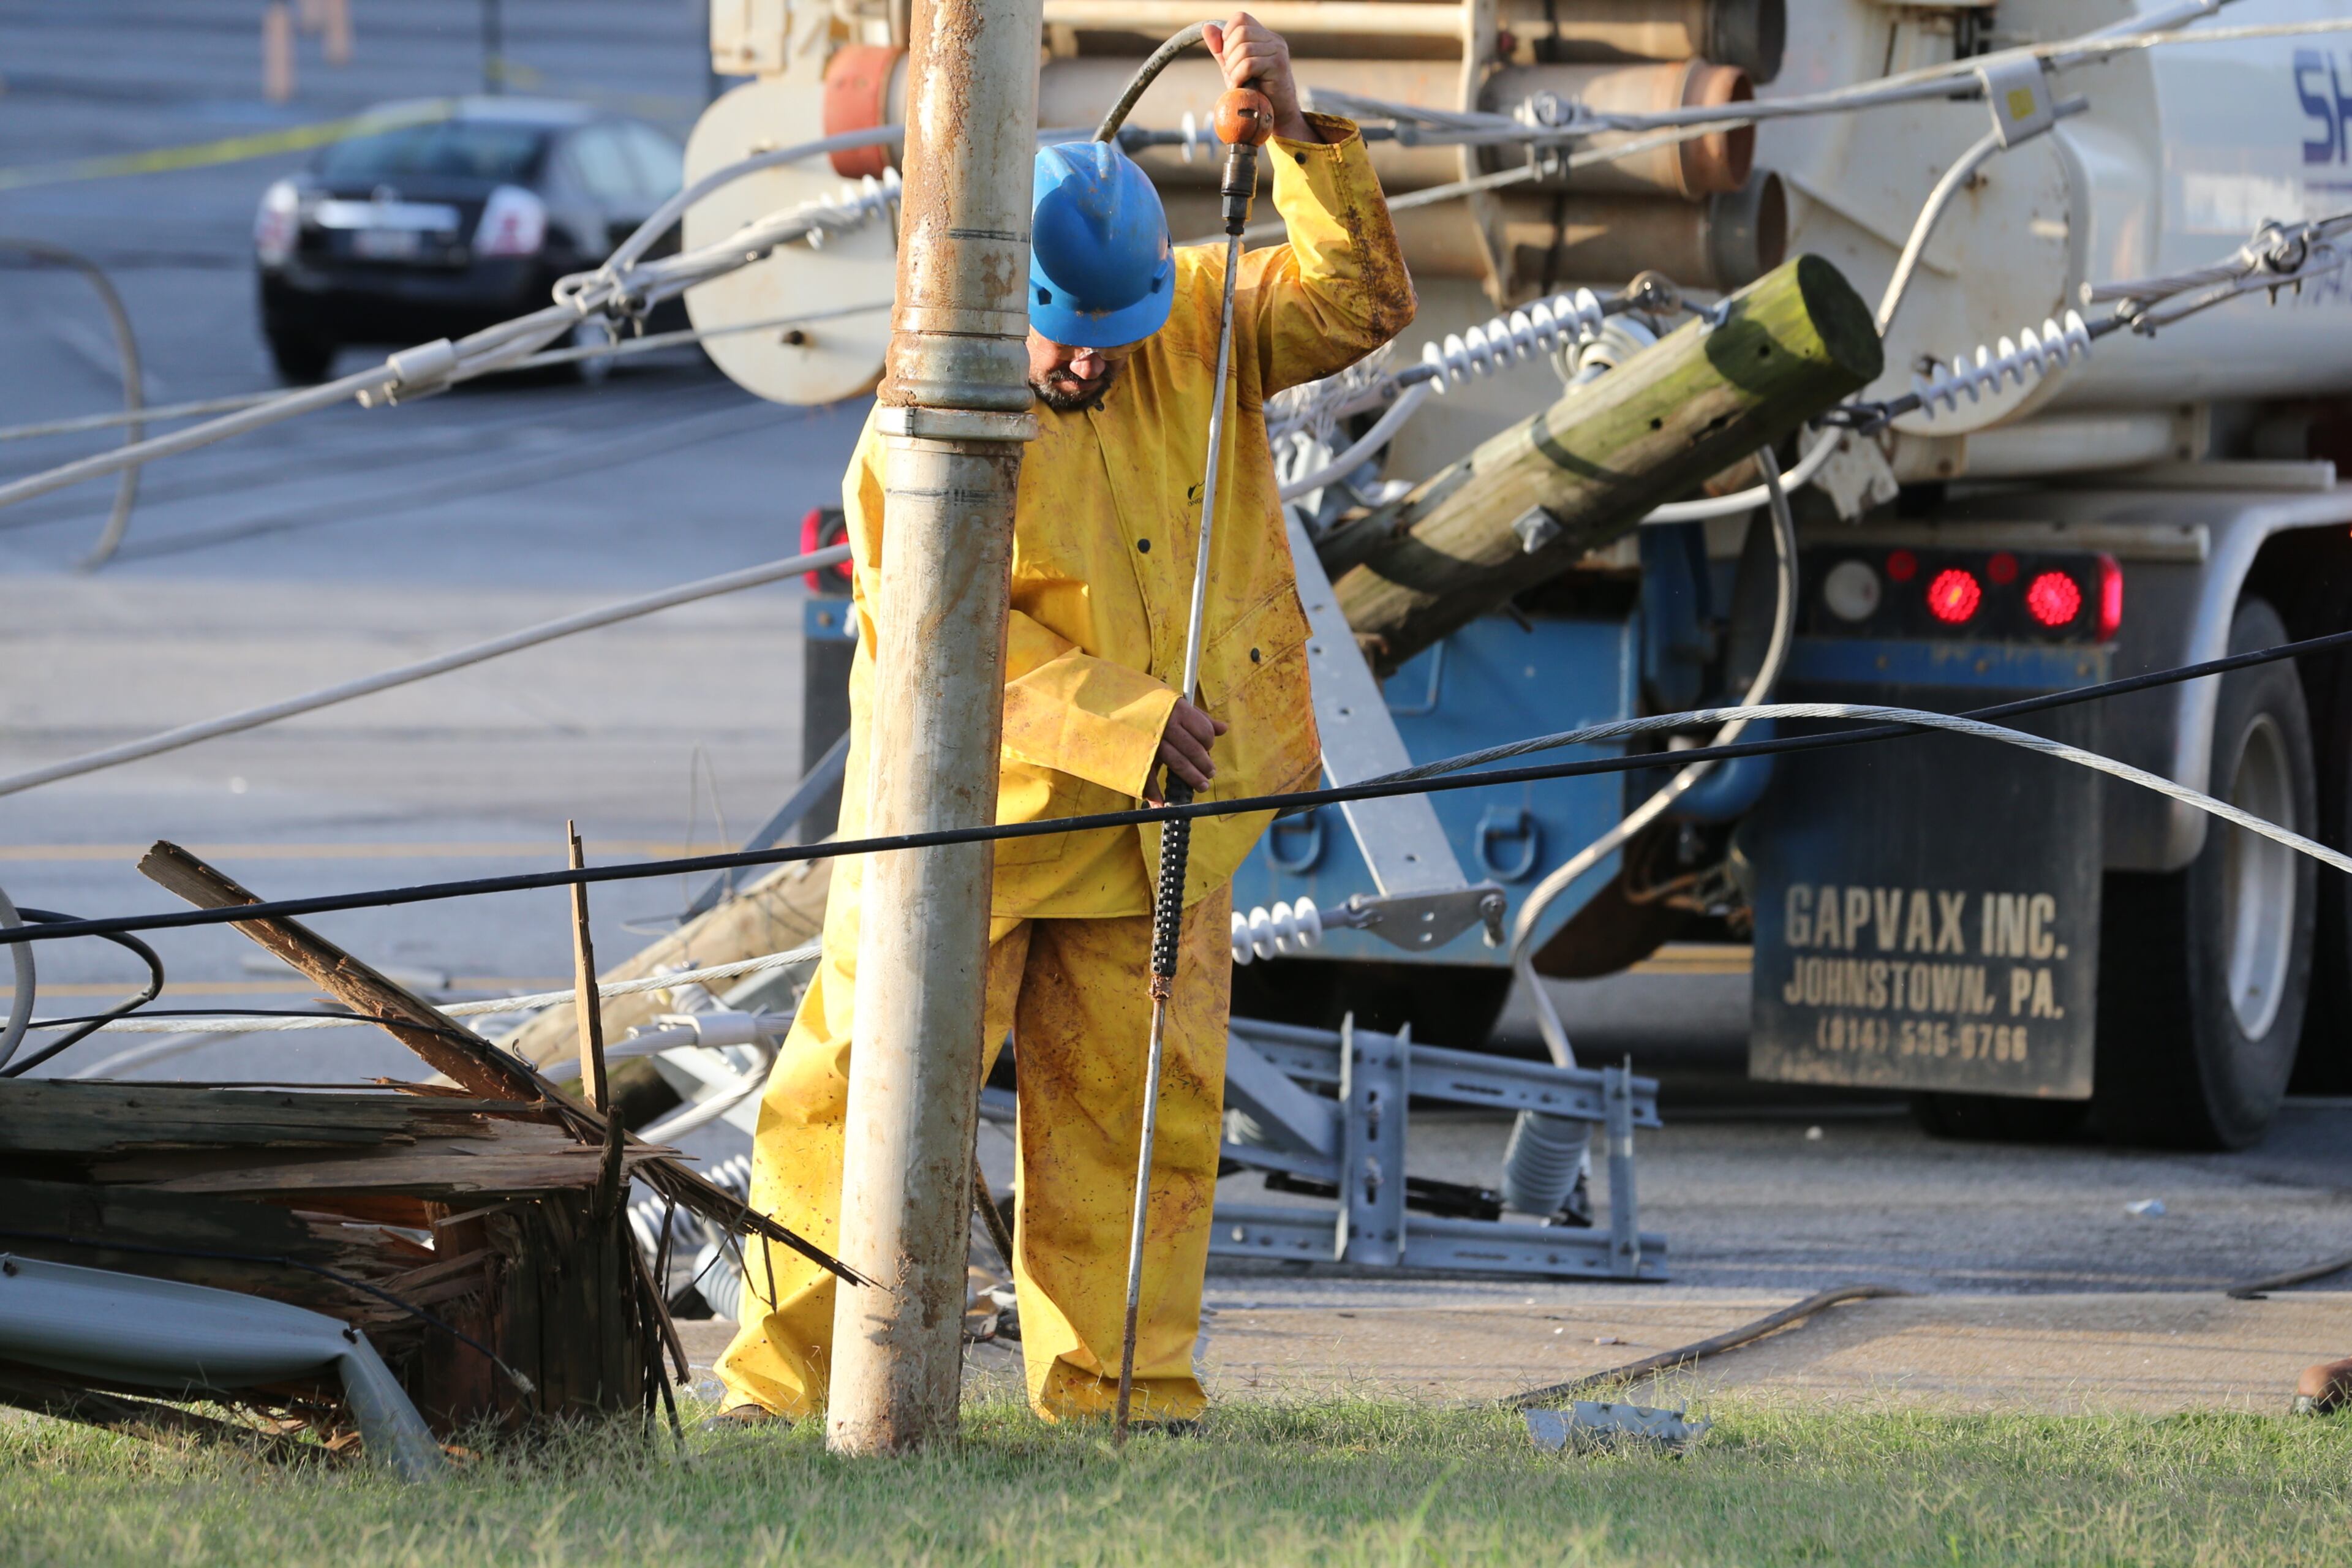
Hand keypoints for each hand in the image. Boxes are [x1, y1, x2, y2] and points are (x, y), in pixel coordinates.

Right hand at [1147, 698, 1228, 801]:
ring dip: (1191, 777)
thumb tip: (1223, 728)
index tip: (1208, 748)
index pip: (1204, 732)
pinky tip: (1161, 803)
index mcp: (1179, 710)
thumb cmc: (1152, 706)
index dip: (1209, 743)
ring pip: (1178, 763)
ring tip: (1201, 785)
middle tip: (1210, 774)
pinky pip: (1148, 774)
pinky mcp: (1138, 753)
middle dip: (1204, 765)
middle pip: (1194, 749)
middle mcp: (1167, 725)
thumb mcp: (1176, 705)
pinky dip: (1153, 792)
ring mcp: (1152, 740)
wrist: (1115, 703)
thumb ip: (1200, 718)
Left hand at [1203, 13, 1317, 143]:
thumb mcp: (1234, 67)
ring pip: (1243, 49)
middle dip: (1229, 54)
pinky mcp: (1278, 65)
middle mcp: (1273, 40)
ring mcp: (1277, 51)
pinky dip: (1238, 77)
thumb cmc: (1256, 91)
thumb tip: (1206, 28)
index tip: (1228, 55)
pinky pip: (1248, 65)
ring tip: (1237, 81)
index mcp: (1264, 36)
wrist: (1277, 114)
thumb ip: (1221, 48)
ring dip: (1233, 69)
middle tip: (1233, 72)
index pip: (1240, 18)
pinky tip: (1241, 86)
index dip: (1228, 34)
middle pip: (1240, 32)